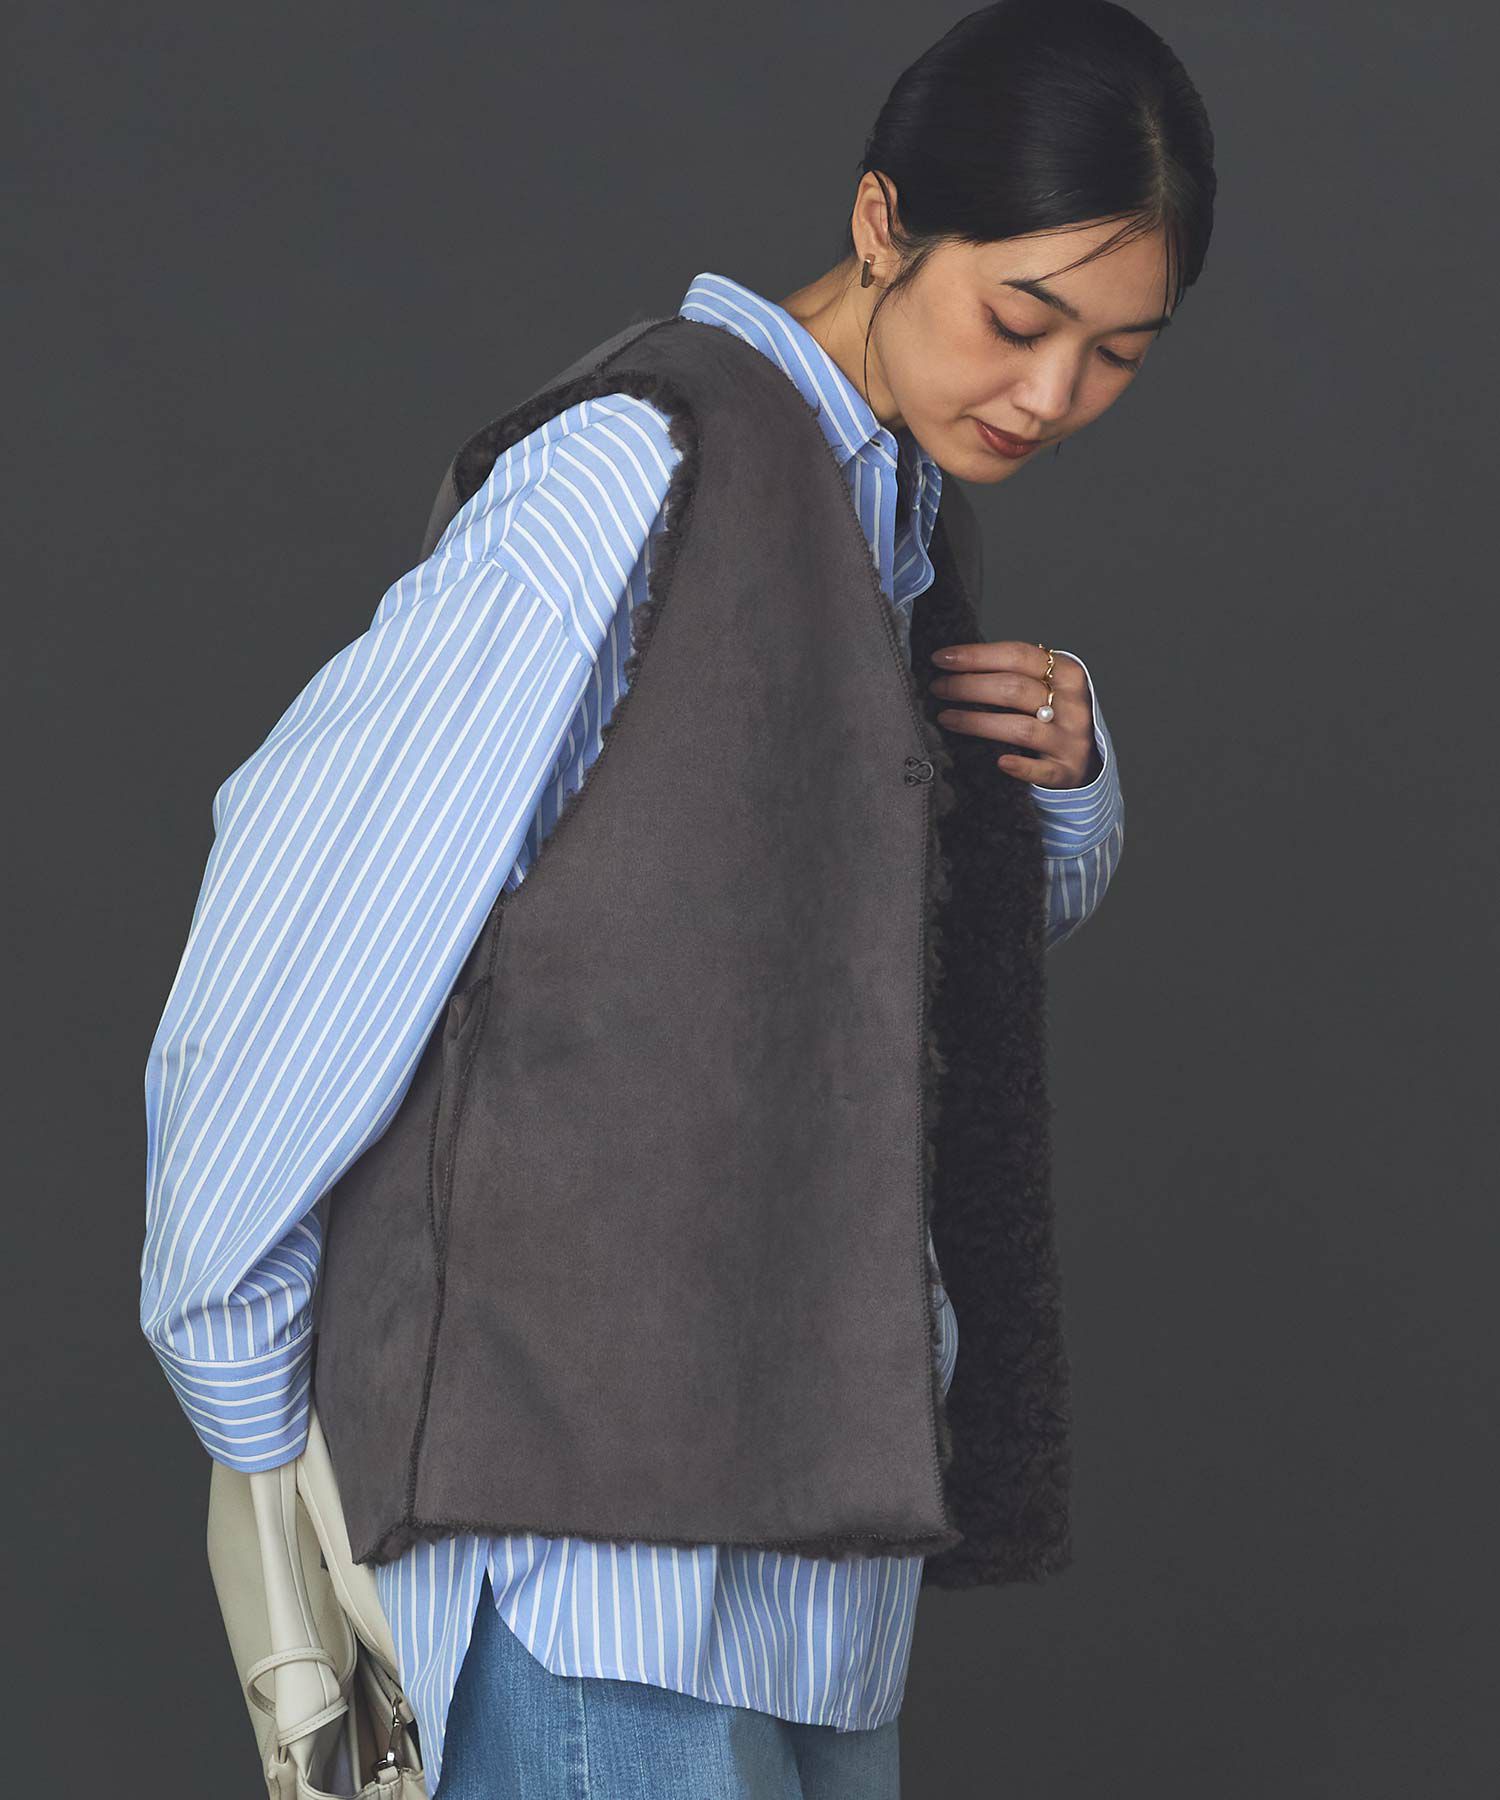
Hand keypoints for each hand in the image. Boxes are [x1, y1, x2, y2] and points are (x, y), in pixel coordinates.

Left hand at [927, 640, 1100, 787]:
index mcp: (1067, 673)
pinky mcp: (1067, 771)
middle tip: (938, 688)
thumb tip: (957, 662)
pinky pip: (1041, 770)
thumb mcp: (1046, 685)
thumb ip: (1013, 672)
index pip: (1018, 655)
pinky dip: (1021, 766)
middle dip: (969, 686)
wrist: (1087, 758)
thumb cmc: (1053, 714)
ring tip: (945, 718)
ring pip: (1021, 728)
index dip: (976, 655)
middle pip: (1015, 689)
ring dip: (977, 722)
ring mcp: (1070, 739)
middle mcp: (1072, 704)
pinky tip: (999, 761)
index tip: (941, 658)